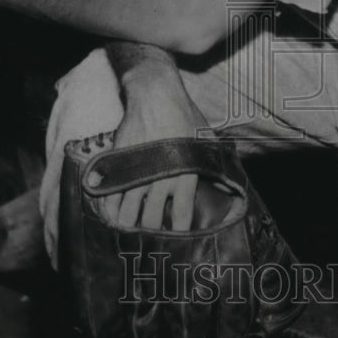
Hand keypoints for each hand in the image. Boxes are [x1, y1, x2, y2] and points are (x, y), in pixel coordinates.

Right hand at [94, 65, 212, 230]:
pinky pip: (111, 193)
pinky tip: (110, 217)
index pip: (180, 215)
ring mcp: (138, 171)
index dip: (178, 233)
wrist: (155, 95)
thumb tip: (228, 187)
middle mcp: (160, 177)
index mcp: (184, 174)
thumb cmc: (184, 115)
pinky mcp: (120, 162)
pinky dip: (109, 208)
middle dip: (151, 233)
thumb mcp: (206, 140)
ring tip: (128, 235)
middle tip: (151, 242)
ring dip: (129, 225)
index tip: (177, 242)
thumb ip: (214, 166)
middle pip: (152, 219)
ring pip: (129, 211)